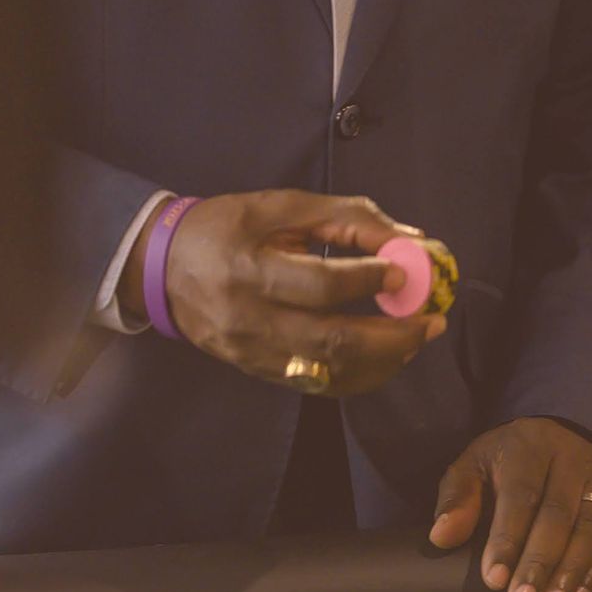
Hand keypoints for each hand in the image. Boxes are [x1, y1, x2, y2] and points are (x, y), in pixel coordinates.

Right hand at [125, 191, 445, 395]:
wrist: (160, 268)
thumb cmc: (224, 227)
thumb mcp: (278, 207)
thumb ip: (344, 217)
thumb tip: (410, 238)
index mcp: (249, 269)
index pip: (320, 284)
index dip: (370, 280)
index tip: (408, 271)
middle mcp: (249, 319)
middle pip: (331, 339)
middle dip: (392, 334)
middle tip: (431, 320)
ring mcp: (251, 353)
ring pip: (330, 370)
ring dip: (384, 359)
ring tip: (417, 339)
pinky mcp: (256, 371)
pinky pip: (318, 384)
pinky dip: (360, 375)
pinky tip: (386, 358)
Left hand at [428, 418, 591, 591]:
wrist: (561, 439)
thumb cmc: (508, 463)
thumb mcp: (474, 466)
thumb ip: (457, 498)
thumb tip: (441, 537)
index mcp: (529, 446)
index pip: (520, 496)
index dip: (507, 540)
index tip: (495, 579)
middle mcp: (572, 457)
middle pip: (557, 516)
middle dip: (539, 563)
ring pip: (591, 528)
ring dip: (572, 571)